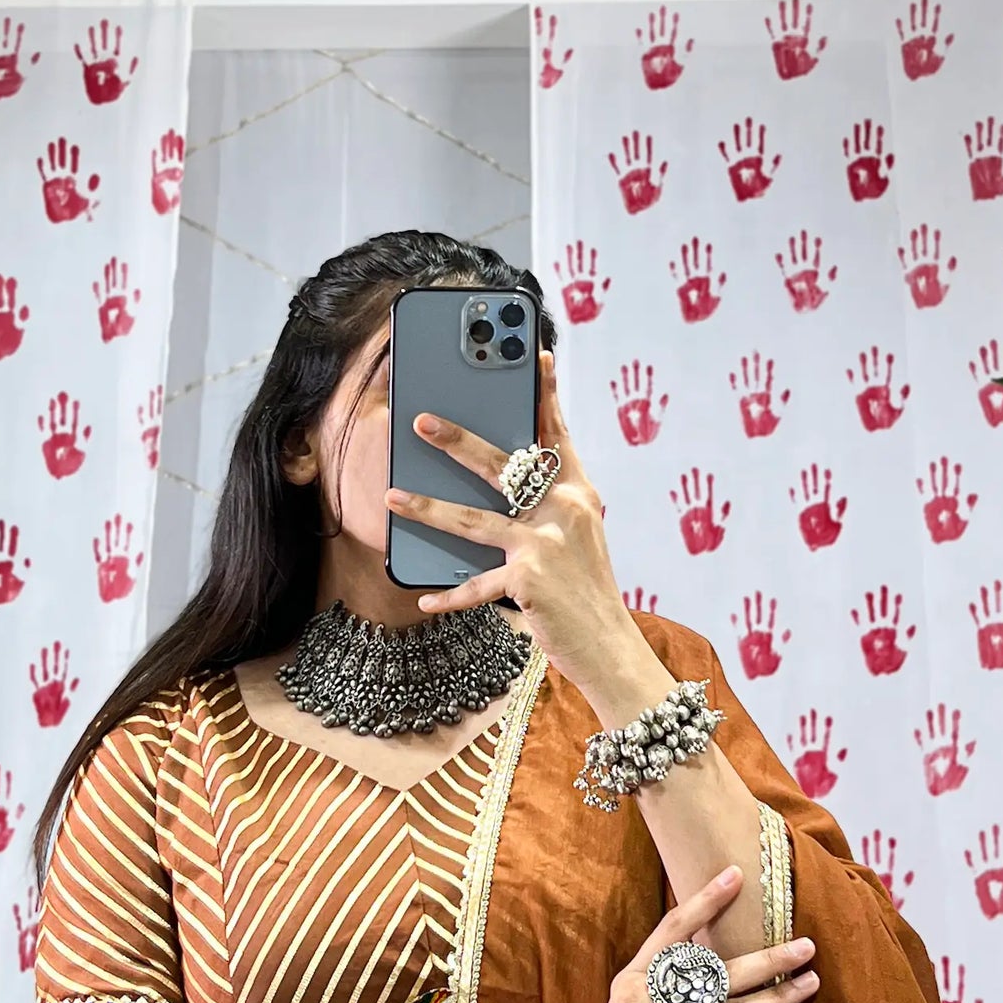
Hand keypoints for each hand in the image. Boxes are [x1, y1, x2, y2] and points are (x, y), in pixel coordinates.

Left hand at [383, 349, 635, 690]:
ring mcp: (545, 543)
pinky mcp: (528, 579)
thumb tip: (500, 491)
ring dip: (427, 508)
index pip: (558, 436)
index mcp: (578, 494)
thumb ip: (547, 512)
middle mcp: (563, 510)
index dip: (546, 395)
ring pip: (472, 520)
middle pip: (502, 466)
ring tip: (392, 495)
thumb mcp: (578, 541)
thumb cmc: (587, 594)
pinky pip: (477, 586)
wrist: (609, 646)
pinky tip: (424, 598)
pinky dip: (450, 595)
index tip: (537, 356)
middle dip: (457, 441)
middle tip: (422, 421)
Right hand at [544, 864, 816, 1002]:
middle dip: (768, 957)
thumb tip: (711, 980)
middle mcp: (642, 1001)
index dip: (705, 901)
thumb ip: (660, 1002)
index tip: (735, 874)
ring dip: (778, 997)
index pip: (672, 931)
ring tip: (810, 983)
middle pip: (716, 969)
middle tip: (806, 944)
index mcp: (630, 985)